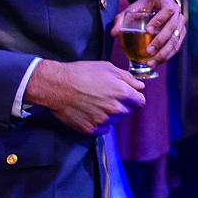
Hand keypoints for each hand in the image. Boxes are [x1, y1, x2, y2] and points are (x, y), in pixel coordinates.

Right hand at [24, 59, 145, 135]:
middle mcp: (114, 108)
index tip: (130, 96)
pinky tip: (90, 111)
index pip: (140, 101)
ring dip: (110, 113)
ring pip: (115, 120)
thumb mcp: (107, 68)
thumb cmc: (81, 73)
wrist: (57, 86)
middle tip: (108, 96)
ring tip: (96, 102)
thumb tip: (139, 86)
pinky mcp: (91, 129)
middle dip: (122, 104)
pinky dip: (100, 122)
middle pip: (128, 111)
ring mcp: (103, 120)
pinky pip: (103, 129)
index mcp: (121, 92)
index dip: (135, 98)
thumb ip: (127, 78)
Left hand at [111, 0, 184, 66]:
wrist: (161, 2)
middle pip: (172, 27)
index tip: (147, 31)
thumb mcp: (134, 7)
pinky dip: (166, 56)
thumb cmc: (147, 5)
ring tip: (150, 62)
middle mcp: (178, 13)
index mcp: (167, 2)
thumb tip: (113, 33)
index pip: (167, 11)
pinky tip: (156, 62)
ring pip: (175, 40)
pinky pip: (176, 47)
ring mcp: (181, 24)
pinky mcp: (181, 34)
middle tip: (147, 51)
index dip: (158, 21)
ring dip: (163, 53)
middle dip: (160, 41)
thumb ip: (122, 19)